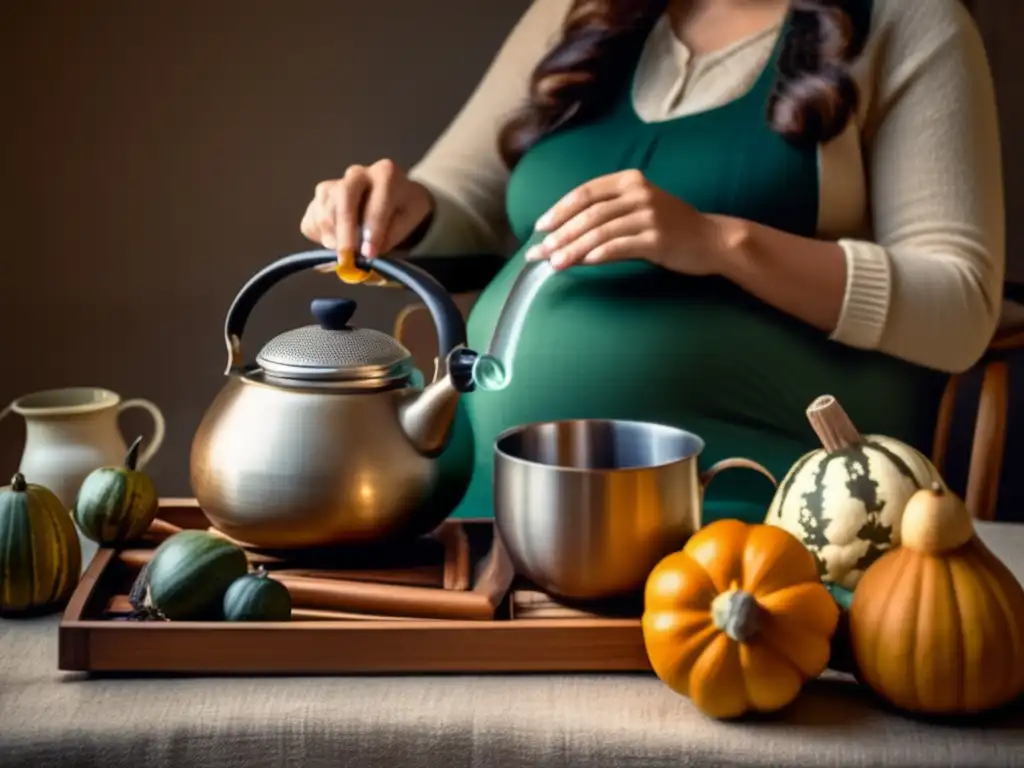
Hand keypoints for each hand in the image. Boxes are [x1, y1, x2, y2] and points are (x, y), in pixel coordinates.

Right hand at [300, 159, 433, 259]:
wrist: (392, 197)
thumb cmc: (403, 208)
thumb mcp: (410, 219)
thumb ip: (391, 234)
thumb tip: (367, 252)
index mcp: (385, 174)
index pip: (376, 202)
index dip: (372, 230)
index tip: (370, 253)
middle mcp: (356, 174)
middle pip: (343, 198)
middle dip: (345, 231)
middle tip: (347, 258)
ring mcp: (334, 183)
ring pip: (324, 212)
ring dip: (333, 238)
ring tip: (347, 254)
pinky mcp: (318, 198)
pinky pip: (312, 220)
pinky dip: (320, 238)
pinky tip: (337, 243)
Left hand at [526, 170, 726, 274]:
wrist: (711, 240)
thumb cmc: (669, 228)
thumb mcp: (637, 211)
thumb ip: (605, 218)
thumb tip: (564, 239)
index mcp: (629, 180)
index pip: (585, 193)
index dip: (559, 209)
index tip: (539, 227)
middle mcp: (638, 193)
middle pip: (589, 213)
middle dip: (560, 233)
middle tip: (540, 251)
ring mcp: (649, 215)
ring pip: (600, 231)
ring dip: (573, 248)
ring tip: (554, 263)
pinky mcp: (657, 238)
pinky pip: (620, 245)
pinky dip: (598, 254)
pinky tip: (583, 263)